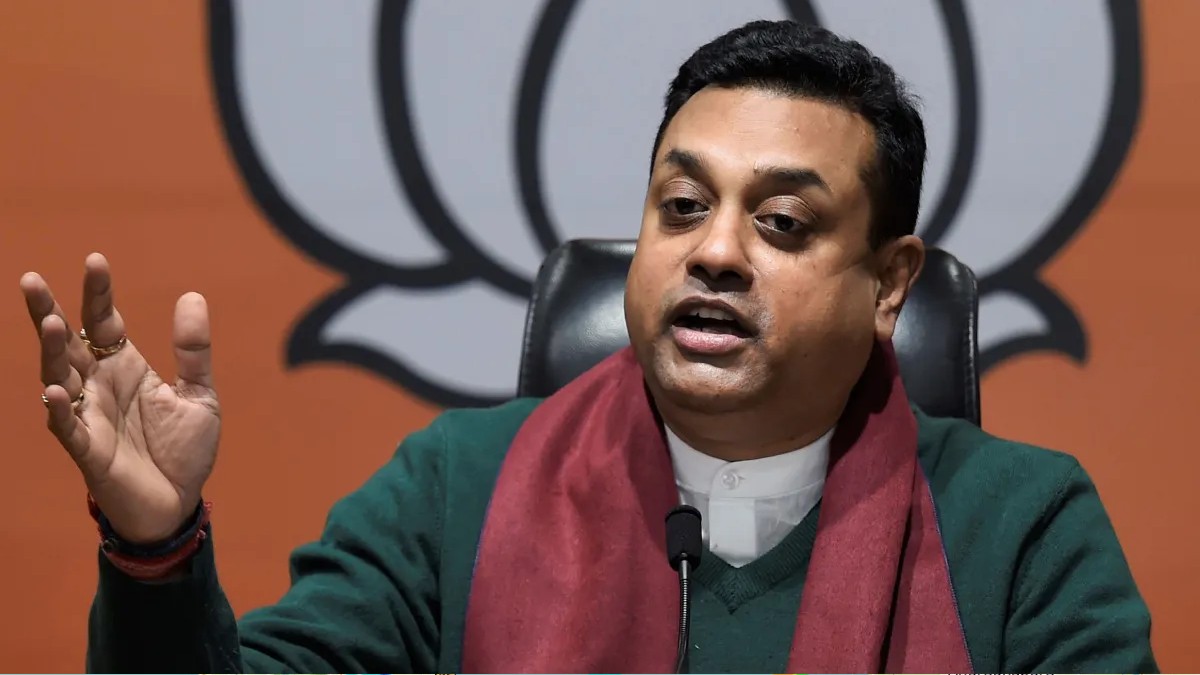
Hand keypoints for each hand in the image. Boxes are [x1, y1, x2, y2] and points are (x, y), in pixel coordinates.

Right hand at [20, 253, 220, 544]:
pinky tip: (53, 390)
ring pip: (58, 377)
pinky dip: (58, 409)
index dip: (98, 293)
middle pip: (67, 342)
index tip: (95, 260)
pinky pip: (67, 427)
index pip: (105, 322)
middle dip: (48, 312)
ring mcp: (90, 416)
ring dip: (51, 352)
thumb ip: (193, 350)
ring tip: (49, 322)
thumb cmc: (184, 450)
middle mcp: (99, 386)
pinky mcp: (89, 450)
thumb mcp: (199, 394)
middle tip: (31, 280)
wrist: (180, 503)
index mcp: (125, 367)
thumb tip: (192, 295)